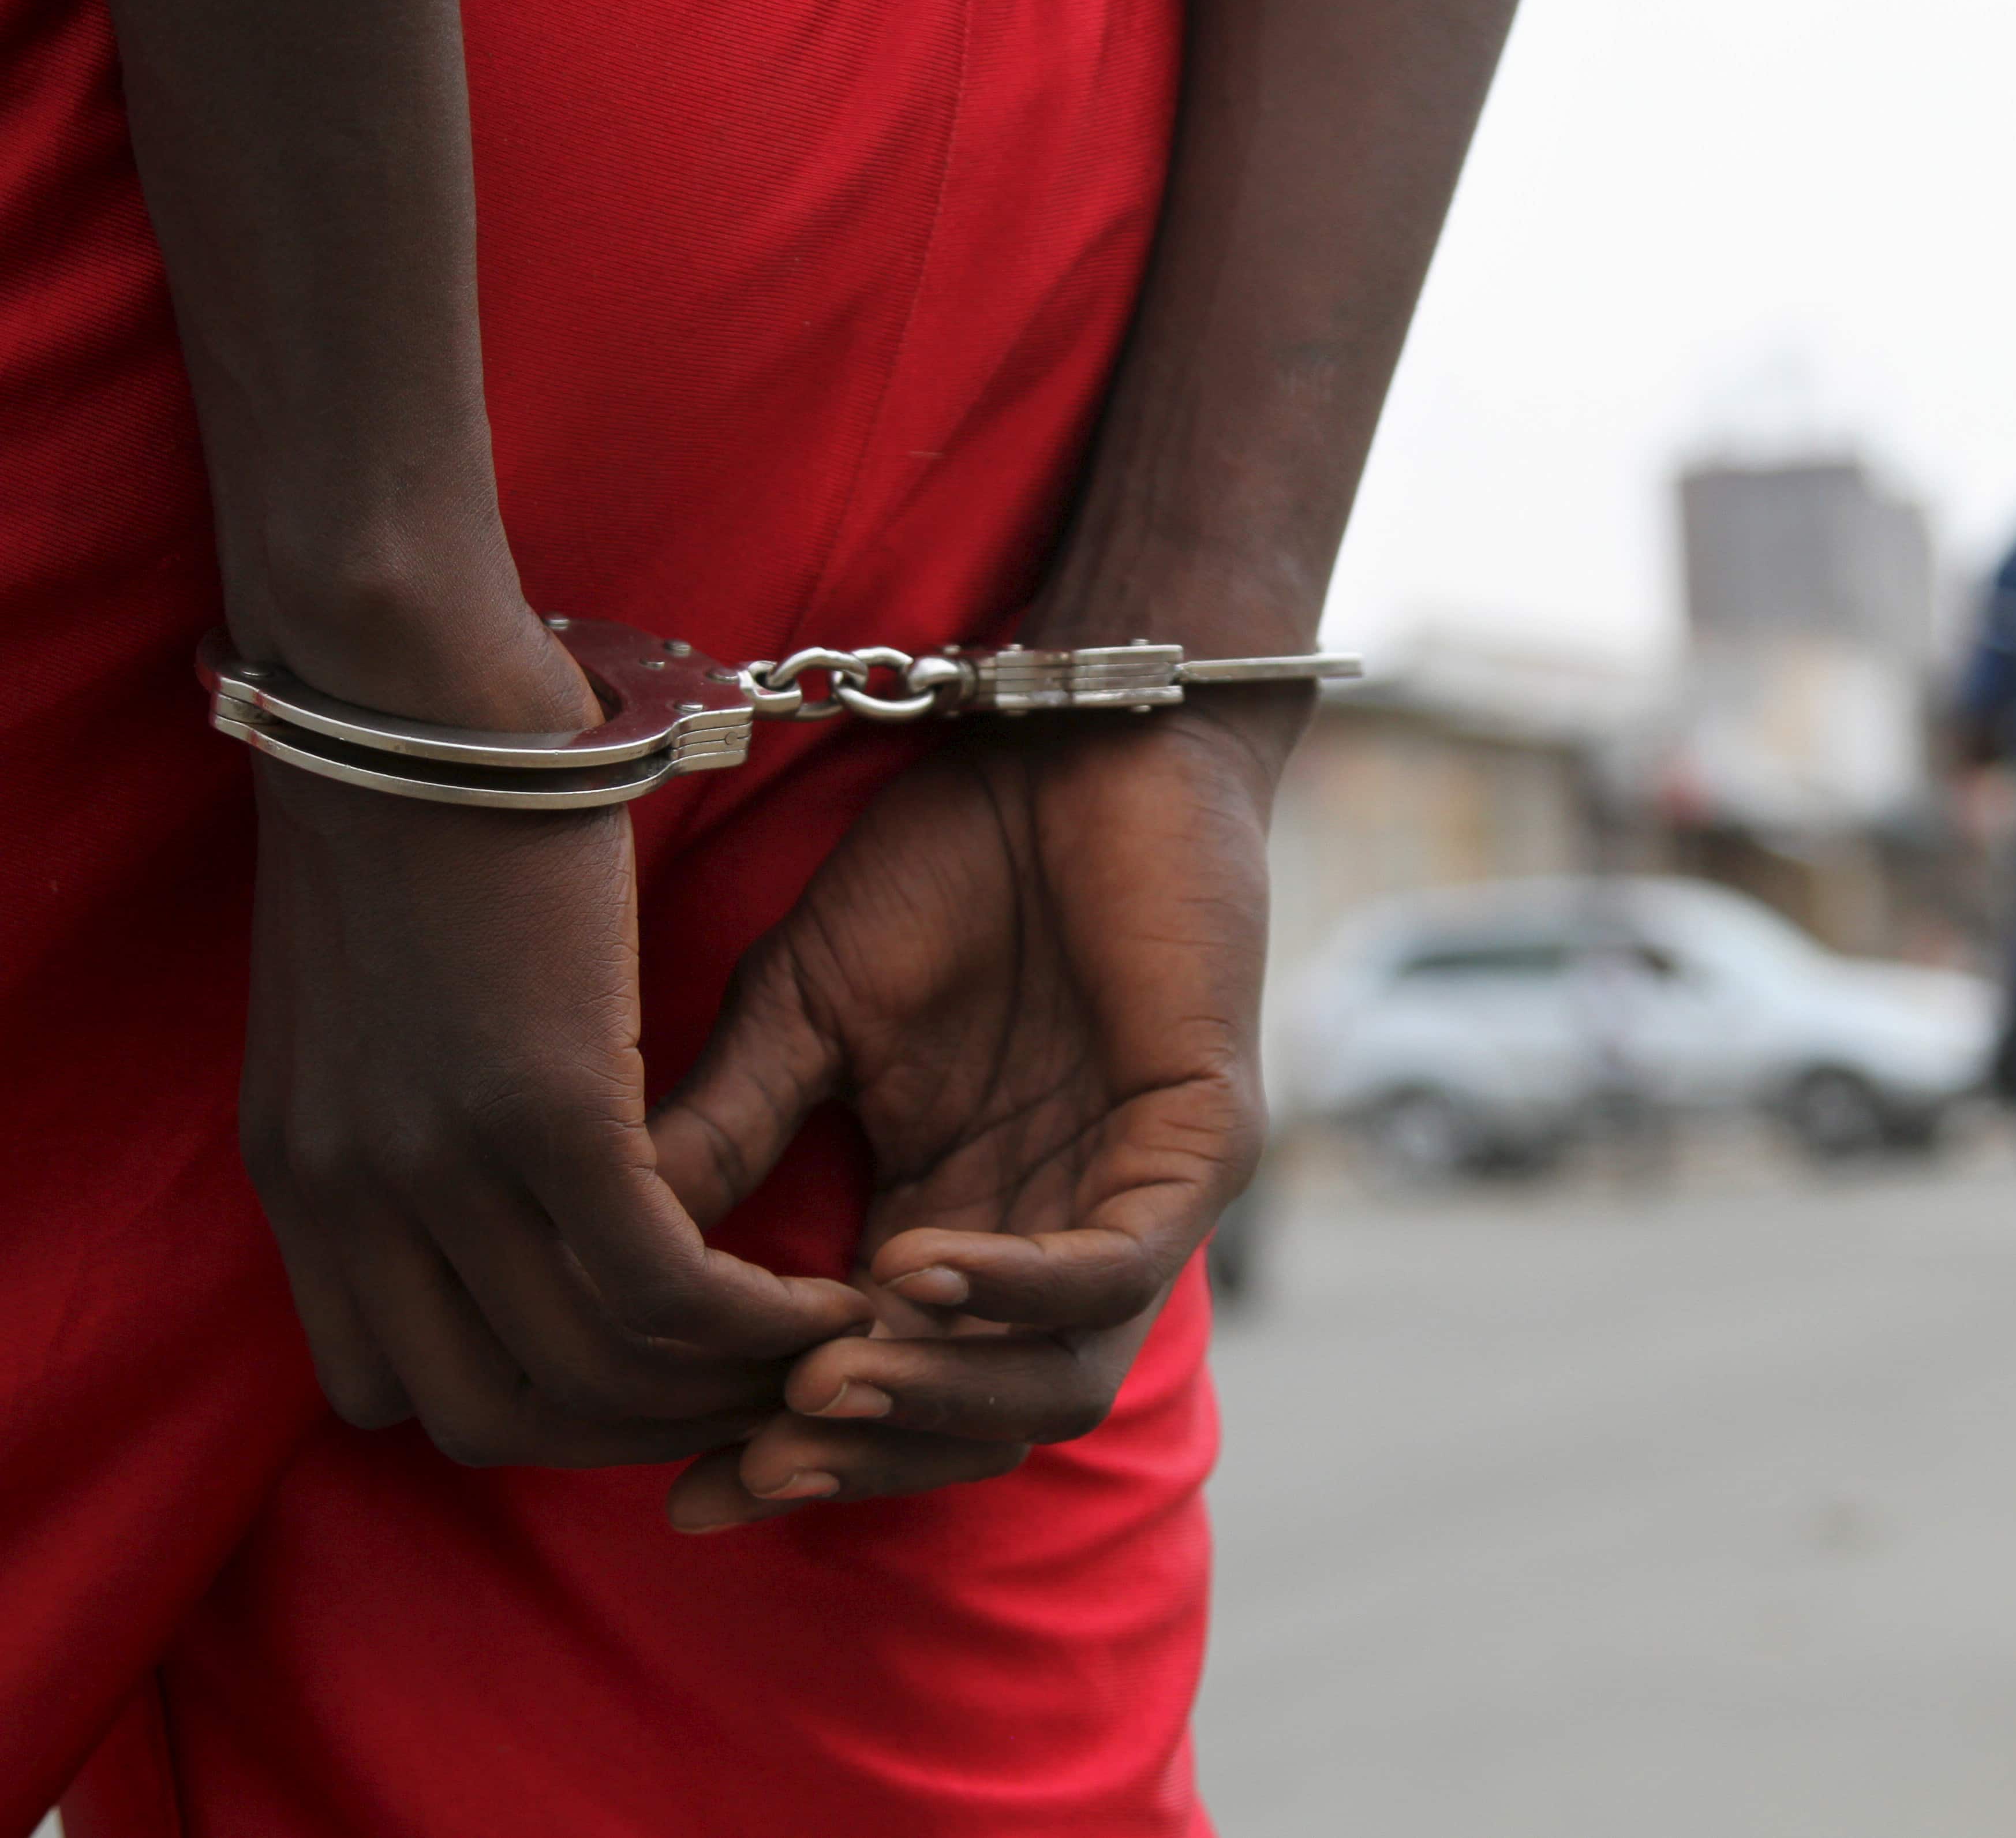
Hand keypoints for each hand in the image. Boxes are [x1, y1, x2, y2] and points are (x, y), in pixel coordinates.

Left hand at [241, 687, 874, 1466]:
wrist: (402, 688)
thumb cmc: (415, 814)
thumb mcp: (381, 1019)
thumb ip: (416, 1133)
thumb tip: (504, 1208)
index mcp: (307, 1188)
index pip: (402, 1398)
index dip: (535, 1407)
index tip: (643, 1371)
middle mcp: (351, 1207)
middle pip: (498, 1420)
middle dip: (640, 1430)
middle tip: (752, 1383)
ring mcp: (435, 1171)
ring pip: (591, 1376)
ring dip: (719, 1385)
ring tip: (820, 1337)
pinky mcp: (538, 1117)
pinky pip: (666, 1289)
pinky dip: (756, 1317)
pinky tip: (829, 1288)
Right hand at [651, 699, 1291, 1529]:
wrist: (1063, 738)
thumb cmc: (946, 860)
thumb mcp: (802, 1012)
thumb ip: (730, 1133)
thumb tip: (609, 1264)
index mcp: (951, 1220)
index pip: (884, 1383)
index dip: (792, 1449)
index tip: (678, 1482)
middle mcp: (1047, 1233)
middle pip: (979, 1419)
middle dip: (868, 1457)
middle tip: (756, 1460)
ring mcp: (1134, 1195)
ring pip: (1062, 1378)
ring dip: (945, 1395)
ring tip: (827, 1382)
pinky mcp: (1201, 1142)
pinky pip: (1123, 1266)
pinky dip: (1023, 1287)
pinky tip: (917, 1269)